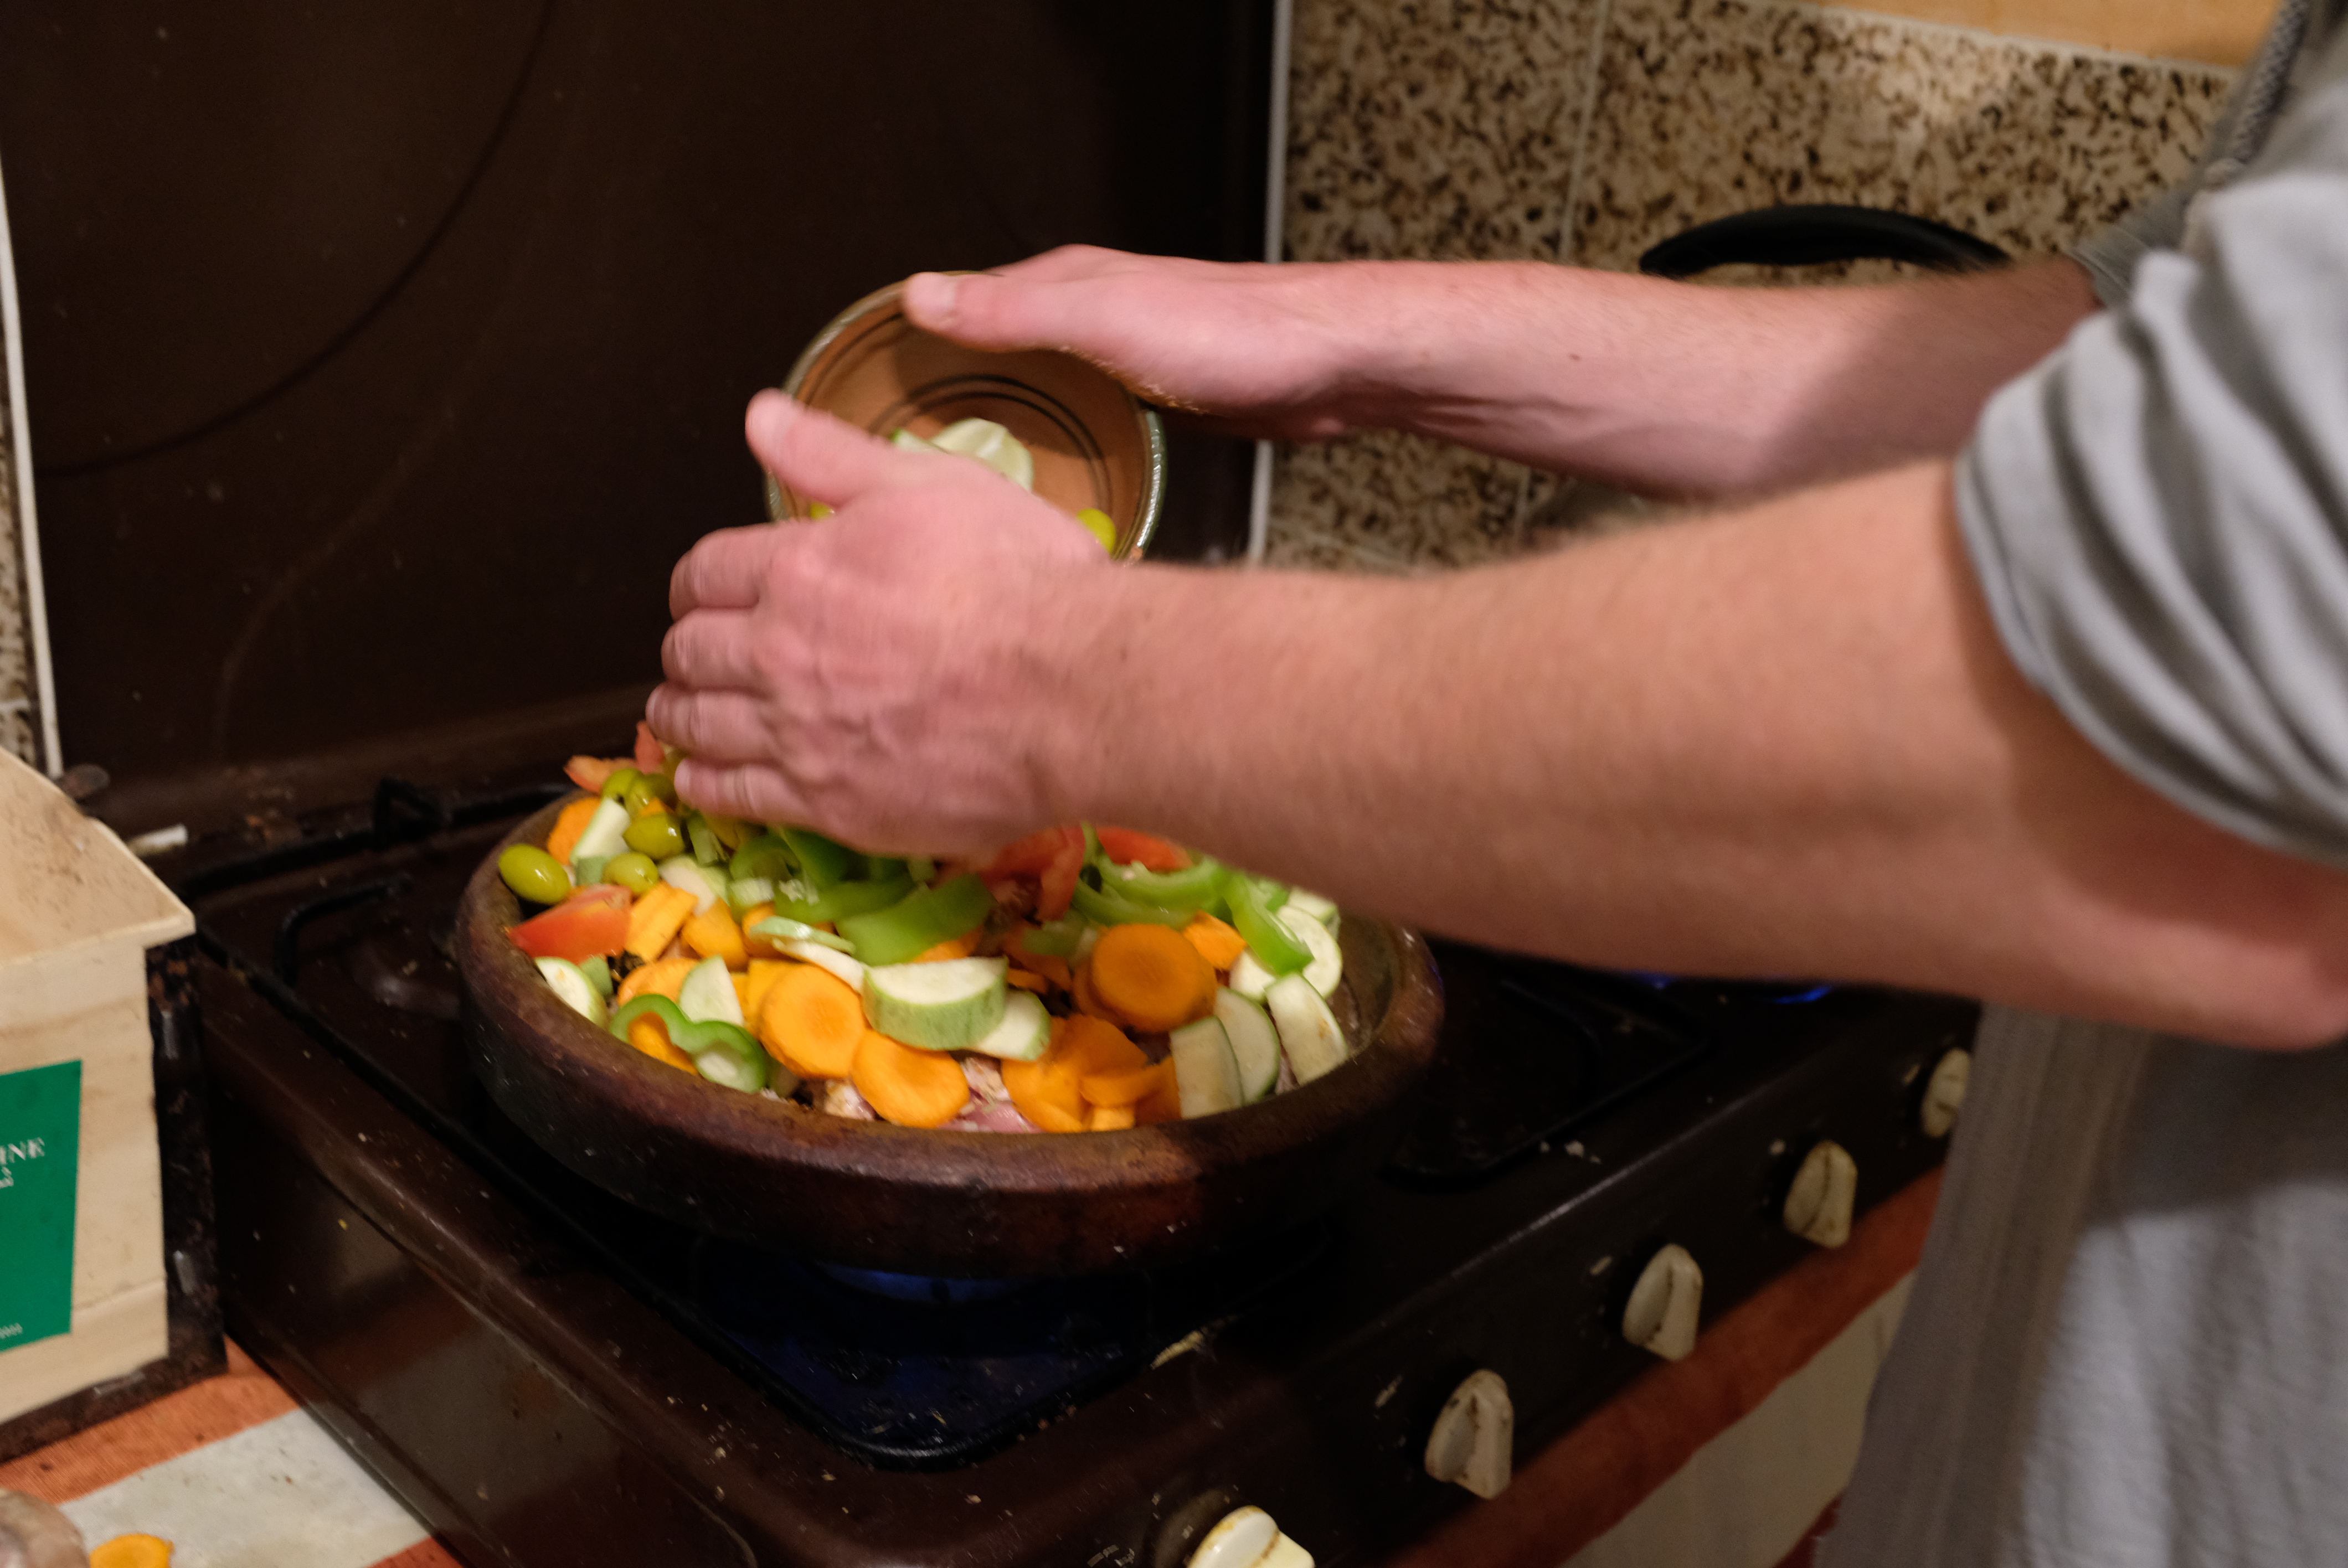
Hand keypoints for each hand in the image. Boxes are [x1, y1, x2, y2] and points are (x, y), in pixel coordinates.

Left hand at [648, 392, 1105, 852]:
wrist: (1076, 691)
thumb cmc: (1022, 582)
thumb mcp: (932, 485)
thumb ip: (833, 455)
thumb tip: (761, 417)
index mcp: (800, 568)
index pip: (705, 571)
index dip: (698, 581)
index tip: (703, 592)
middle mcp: (781, 652)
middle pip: (691, 650)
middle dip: (687, 646)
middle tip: (697, 653)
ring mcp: (799, 733)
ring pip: (695, 724)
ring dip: (679, 712)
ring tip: (682, 712)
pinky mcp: (827, 802)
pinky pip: (728, 796)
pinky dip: (702, 782)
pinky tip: (704, 776)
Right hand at [902, 246, 1384, 441]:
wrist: (1331, 366)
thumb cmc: (1235, 334)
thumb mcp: (1106, 317)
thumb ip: (1015, 310)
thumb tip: (922, 294)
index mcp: (1062, 287)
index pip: (958, 306)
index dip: (908, 347)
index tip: (864, 397)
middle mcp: (1085, 317)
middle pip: (991, 358)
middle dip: (946, 402)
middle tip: (901, 463)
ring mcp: (1118, 361)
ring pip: (1035, 396)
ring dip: (999, 432)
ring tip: (958, 487)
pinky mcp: (1152, 402)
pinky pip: (1081, 426)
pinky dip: (1052, 451)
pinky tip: (1043, 488)